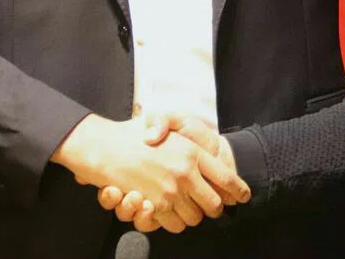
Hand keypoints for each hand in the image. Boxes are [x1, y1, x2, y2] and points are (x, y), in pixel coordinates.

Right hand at [52, 114, 248, 233]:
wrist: (101, 146)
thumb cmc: (132, 132)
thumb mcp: (165, 119)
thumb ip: (189, 131)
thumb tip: (208, 148)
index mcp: (192, 151)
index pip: (226, 177)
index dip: (238, 190)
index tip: (242, 197)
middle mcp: (185, 173)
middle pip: (214, 205)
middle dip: (214, 208)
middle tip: (211, 206)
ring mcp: (170, 192)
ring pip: (194, 218)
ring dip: (193, 216)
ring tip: (188, 207)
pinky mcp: (155, 206)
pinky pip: (174, 224)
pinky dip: (174, 222)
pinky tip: (170, 212)